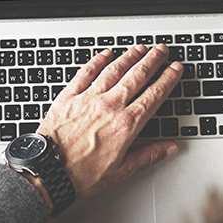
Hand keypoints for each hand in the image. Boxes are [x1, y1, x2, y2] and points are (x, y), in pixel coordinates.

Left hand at [35, 44, 181, 204]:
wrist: (48, 172)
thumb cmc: (81, 174)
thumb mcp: (122, 170)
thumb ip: (149, 155)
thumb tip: (170, 148)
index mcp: (126, 124)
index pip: (154, 95)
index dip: (168, 79)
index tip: (175, 69)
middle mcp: (109, 106)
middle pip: (137, 75)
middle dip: (153, 60)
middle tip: (162, 49)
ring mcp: (88, 98)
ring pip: (114, 69)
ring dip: (130, 56)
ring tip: (140, 48)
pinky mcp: (69, 96)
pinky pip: (86, 72)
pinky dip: (98, 60)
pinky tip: (106, 54)